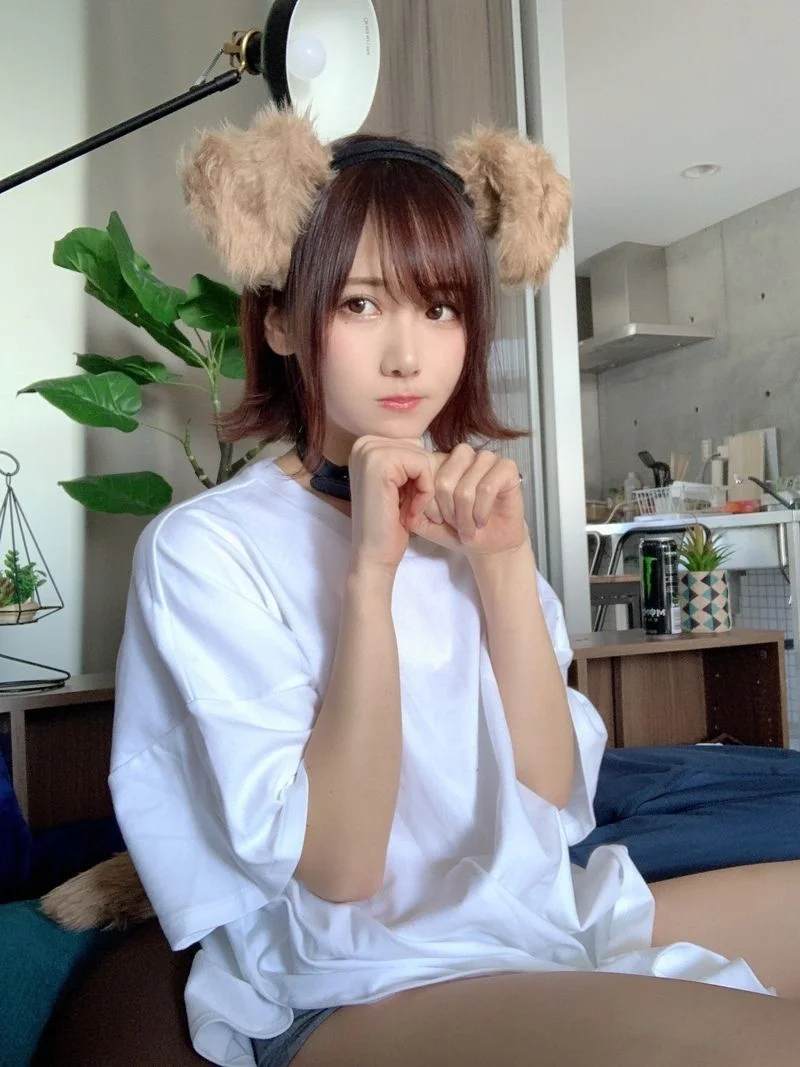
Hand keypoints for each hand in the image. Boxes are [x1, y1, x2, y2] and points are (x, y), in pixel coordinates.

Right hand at [348, 436, 435, 573]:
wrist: (374, 554)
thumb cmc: (390, 524)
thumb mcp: (399, 484)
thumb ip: (406, 459)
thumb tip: (421, 438)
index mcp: (365, 445)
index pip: (413, 446)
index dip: (418, 477)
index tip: (404, 501)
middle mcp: (363, 443)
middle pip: (418, 450)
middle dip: (422, 482)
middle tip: (407, 508)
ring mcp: (368, 451)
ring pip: (422, 458)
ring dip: (424, 489)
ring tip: (408, 510)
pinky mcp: (379, 463)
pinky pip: (422, 467)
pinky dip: (424, 492)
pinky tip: (410, 511)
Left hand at [410, 443, 527, 556]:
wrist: (489, 544)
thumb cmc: (460, 529)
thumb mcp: (427, 523)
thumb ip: (412, 510)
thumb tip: (404, 501)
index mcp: (442, 460)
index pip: (427, 475)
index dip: (430, 504)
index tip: (438, 521)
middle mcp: (464, 456)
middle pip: (445, 480)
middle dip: (448, 511)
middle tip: (455, 526)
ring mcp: (487, 459)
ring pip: (467, 486)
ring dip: (465, 514)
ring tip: (468, 527)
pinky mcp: (507, 468)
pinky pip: (488, 488)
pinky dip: (481, 511)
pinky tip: (481, 521)